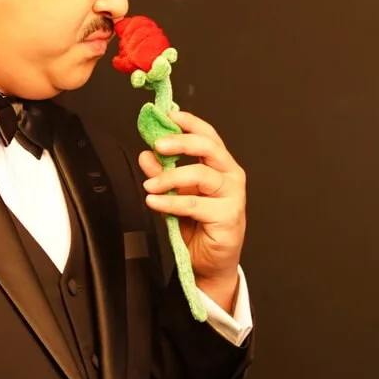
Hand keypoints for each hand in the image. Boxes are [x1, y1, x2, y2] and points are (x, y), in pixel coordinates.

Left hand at [139, 110, 246, 310]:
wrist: (210, 262)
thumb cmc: (199, 227)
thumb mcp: (174, 195)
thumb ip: (163, 174)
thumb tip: (146, 155)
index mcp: (221, 166)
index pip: (208, 136)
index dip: (189, 122)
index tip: (169, 116)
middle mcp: (231, 177)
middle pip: (209, 147)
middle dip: (181, 141)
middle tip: (158, 144)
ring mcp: (232, 196)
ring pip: (201, 174)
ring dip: (170, 177)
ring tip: (150, 185)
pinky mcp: (227, 217)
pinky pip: (194, 204)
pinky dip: (170, 201)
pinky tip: (155, 201)